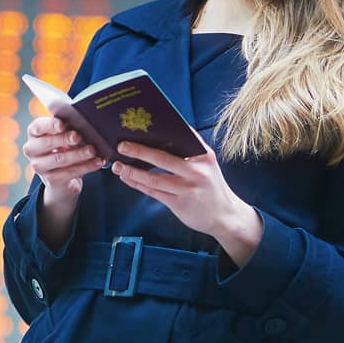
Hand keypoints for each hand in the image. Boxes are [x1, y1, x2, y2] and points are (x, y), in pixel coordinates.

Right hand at [23, 116, 105, 198]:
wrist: (59, 177)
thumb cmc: (62, 147)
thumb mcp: (61, 136)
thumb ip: (66, 128)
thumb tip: (84, 122)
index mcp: (34, 133)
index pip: (38, 127)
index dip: (50, 125)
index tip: (62, 125)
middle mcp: (31, 150)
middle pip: (47, 143)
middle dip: (63, 139)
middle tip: (78, 136)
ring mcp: (39, 166)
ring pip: (59, 159)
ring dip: (78, 154)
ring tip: (92, 150)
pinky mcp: (51, 179)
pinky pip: (70, 172)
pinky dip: (86, 166)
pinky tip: (97, 162)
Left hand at [111, 136, 263, 266]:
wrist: (225, 215)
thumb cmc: (211, 185)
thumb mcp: (206, 164)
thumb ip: (188, 151)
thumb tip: (160, 135)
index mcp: (203, 155)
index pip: (178, 138)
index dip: (157, 132)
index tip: (138, 127)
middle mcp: (196, 171)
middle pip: (162, 158)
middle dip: (139, 151)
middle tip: (121, 146)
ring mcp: (188, 189)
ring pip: (153, 179)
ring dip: (132, 172)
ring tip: (117, 166)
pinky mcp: (179, 204)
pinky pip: (154, 192)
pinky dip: (138, 184)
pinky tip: (127, 178)